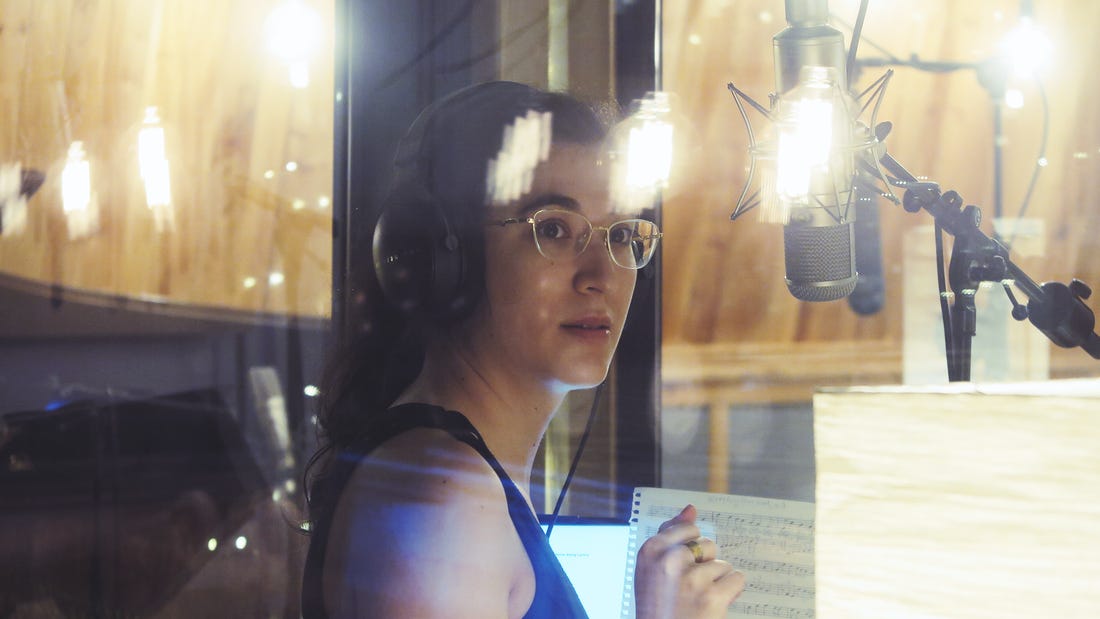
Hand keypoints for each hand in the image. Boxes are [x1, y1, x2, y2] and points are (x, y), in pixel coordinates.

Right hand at [633, 504, 744, 618]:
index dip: (690, 552)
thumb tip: (691, 508)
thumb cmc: (657, 607)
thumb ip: (670, 535)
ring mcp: (692, 578)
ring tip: (698, 600)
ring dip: (717, 583)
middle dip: (705, 566)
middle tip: (687, 591)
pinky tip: (714, 605)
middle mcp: (669, 560)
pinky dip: (731, 593)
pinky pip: (736, 579)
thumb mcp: (652, 569)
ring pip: (723, 564)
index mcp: (650, 550)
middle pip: (708, 545)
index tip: (680, 570)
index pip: (686, 529)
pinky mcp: (713, 596)